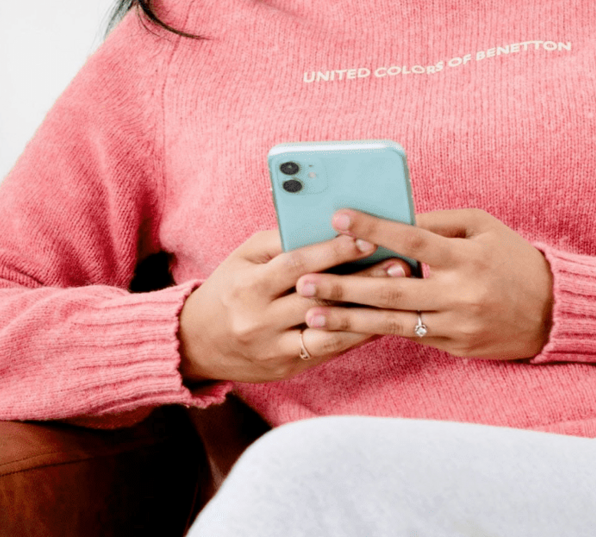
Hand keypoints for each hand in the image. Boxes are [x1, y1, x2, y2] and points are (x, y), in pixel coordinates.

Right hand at [178, 228, 411, 382]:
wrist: (196, 343)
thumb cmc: (228, 289)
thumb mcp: (243, 258)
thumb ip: (281, 242)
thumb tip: (327, 226)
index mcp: (247, 287)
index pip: (296, 265)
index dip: (333, 251)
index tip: (368, 236)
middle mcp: (259, 320)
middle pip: (318, 299)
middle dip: (362, 280)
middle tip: (399, 264)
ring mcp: (273, 349)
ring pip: (329, 331)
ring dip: (367, 313)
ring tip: (400, 295)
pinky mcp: (286, 368)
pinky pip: (328, 350)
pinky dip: (356, 334)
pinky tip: (381, 320)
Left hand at [296, 208, 554, 360]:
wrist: (555, 312)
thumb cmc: (513, 259)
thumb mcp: (483, 227)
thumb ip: (437, 223)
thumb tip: (391, 217)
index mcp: (467, 257)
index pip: (412, 238)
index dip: (373, 226)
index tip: (337, 217)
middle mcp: (460, 294)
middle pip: (392, 288)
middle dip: (345, 284)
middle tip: (304, 278)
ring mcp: (456, 325)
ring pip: (393, 322)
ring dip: (349, 317)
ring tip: (310, 312)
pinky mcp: (454, 347)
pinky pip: (407, 338)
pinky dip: (374, 331)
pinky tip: (343, 328)